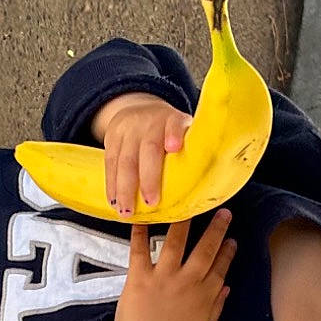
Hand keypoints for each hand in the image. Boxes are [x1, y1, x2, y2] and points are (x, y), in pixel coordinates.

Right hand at [91, 92, 192, 216]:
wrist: (137, 110)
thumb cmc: (167, 131)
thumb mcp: (183, 131)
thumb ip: (192, 150)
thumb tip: (211, 182)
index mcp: (172, 120)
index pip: (174, 123)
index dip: (174, 134)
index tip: (175, 147)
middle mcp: (149, 122)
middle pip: (148, 148)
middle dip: (148, 177)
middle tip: (151, 202)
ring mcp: (128, 130)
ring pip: (124, 159)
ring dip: (125, 188)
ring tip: (127, 211)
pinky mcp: (112, 139)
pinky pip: (110, 163)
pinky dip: (111, 185)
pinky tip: (114, 201)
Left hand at [108, 211, 236, 320]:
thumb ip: (215, 308)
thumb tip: (226, 288)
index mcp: (204, 297)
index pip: (220, 268)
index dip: (227, 252)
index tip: (232, 240)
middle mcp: (187, 282)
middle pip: (205, 250)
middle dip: (216, 229)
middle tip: (223, 212)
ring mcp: (163, 277)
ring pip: (176, 243)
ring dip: (184, 222)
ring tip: (189, 206)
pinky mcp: (139, 277)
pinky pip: (139, 249)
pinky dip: (139, 232)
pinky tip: (142, 217)